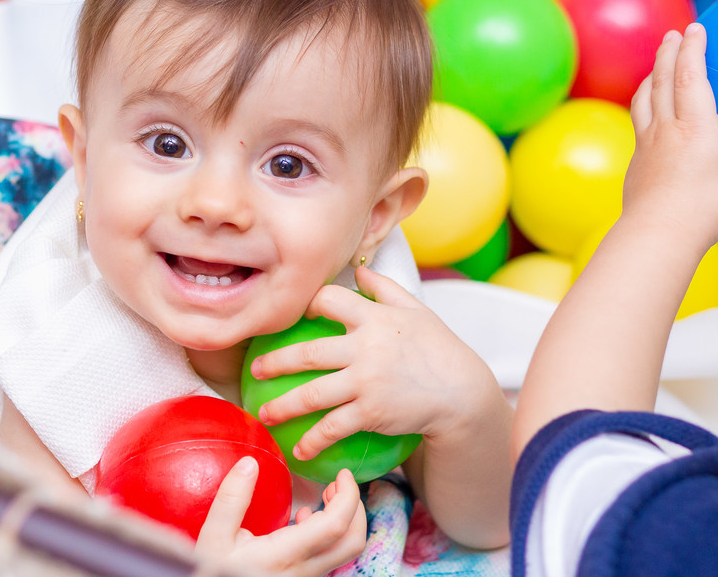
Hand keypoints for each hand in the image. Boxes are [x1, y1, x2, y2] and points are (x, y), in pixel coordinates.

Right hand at [196, 458, 365, 576]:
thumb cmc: (214, 573)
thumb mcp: (214, 537)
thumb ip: (231, 500)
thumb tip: (250, 463)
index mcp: (286, 555)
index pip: (335, 525)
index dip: (348, 497)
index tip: (342, 473)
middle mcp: (304, 570)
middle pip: (353, 542)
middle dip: (356, 508)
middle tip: (340, 484)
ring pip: (344, 551)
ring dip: (344, 520)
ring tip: (325, 496)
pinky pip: (329, 557)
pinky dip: (330, 533)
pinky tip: (303, 520)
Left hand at [249, 269, 499, 460]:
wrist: (462, 394)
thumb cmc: (437, 349)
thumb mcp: (416, 310)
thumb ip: (385, 287)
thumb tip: (358, 267)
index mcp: (374, 318)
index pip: (328, 299)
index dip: (307, 303)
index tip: (294, 313)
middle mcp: (366, 347)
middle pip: (307, 352)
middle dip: (274, 362)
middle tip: (255, 370)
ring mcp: (366, 381)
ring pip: (311, 394)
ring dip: (282, 406)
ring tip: (263, 413)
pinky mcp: (371, 412)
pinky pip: (332, 427)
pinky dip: (312, 439)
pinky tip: (298, 449)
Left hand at [624, 23, 717, 247]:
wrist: (654, 236)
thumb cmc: (701, 211)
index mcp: (694, 127)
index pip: (690, 77)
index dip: (691, 49)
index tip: (694, 28)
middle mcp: (665, 129)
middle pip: (662, 81)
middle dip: (667, 53)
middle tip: (672, 35)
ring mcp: (646, 145)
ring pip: (643, 100)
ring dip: (651, 77)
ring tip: (656, 68)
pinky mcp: (636, 163)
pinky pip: (638, 124)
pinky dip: (644, 108)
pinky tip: (650, 116)